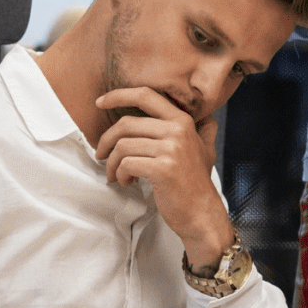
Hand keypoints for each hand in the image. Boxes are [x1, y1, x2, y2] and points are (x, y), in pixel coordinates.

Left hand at [94, 86, 228, 267]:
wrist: (202, 212)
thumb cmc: (196, 182)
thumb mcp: (205, 149)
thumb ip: (203, 130)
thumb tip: (206, 117)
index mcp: (183, 121)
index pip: (145, 96)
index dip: (119, 95)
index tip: (101, 102)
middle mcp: (178, 131)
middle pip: (126, 124)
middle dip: (106, 141)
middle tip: (101, 155)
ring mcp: (171, 149)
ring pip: (123, 146)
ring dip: (112, 163)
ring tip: (116, 174)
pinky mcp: (162, 169)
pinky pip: (126, 164)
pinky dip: (120, 174)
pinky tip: (128, 182)